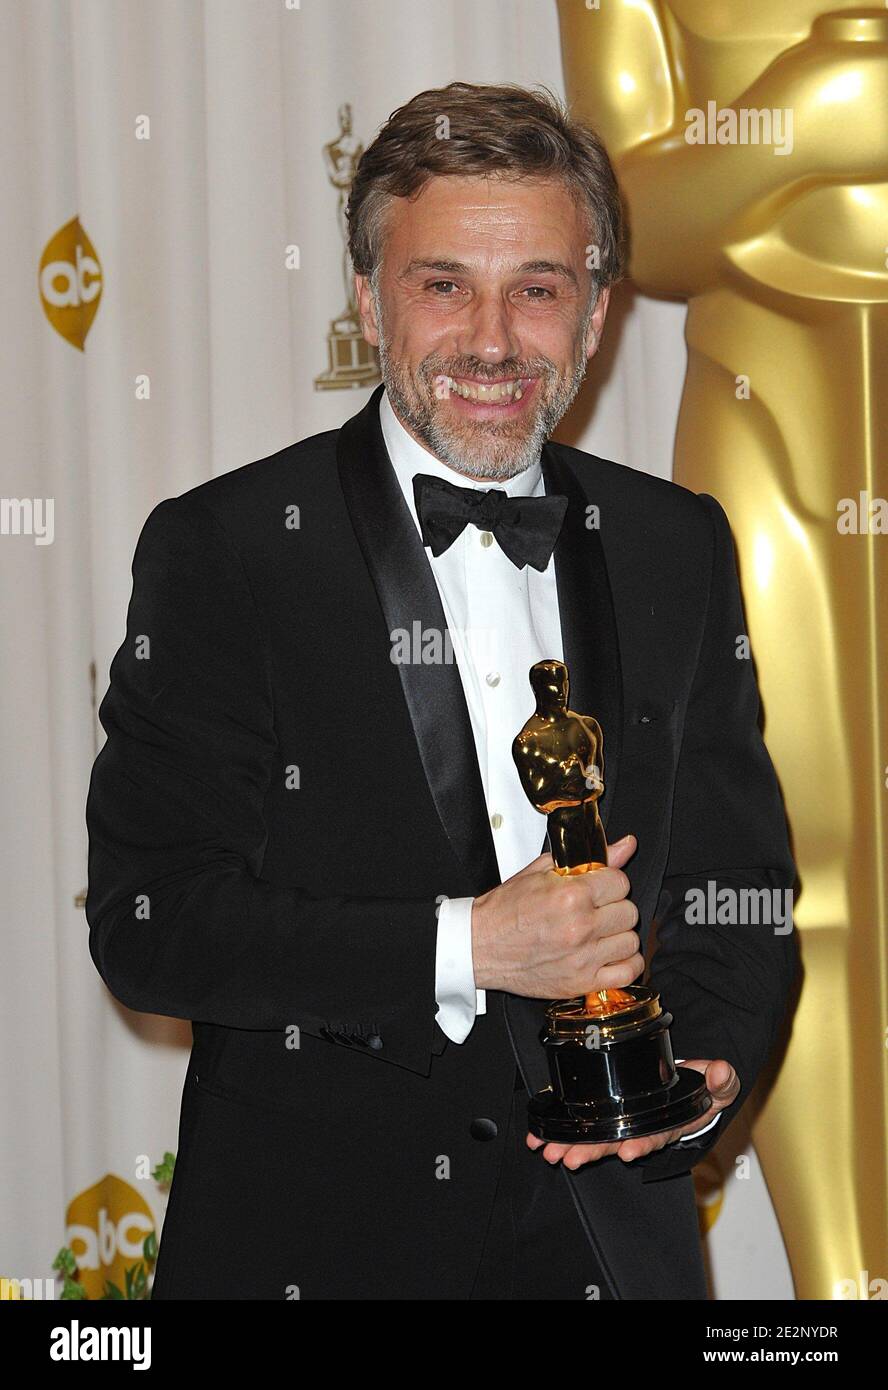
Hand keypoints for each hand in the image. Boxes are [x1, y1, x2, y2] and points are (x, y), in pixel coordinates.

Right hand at [471, 835, 641, 998]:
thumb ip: (588, 859)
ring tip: (599, 933)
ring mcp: (583, 957)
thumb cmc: (505, 911)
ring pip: (631, 942)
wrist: (479, 946)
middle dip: (614, 907)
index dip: (610, 882)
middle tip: (596, 910)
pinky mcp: (581, 982)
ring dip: (618, 936)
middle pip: (629, 912)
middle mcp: (580, 927)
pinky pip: (628, 973)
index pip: (621, 882)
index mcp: (571, 896)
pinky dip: (625, 964)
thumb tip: (624, 846)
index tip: (600, 888)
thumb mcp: (541, 873)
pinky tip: (609, 955)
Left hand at [526, 1059, 739, 1168]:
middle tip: (571, 1157)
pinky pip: (584, 1125)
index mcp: (669, 1124)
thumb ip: (722, 1080)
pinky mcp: (607, 1114)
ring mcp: (623, 1124)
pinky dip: (562, 1131)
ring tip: (551, 1152)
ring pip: (597, 1139)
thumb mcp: (717, 1084)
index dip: (641, 1144)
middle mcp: (643, 1129)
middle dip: (594, 1151)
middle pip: (617, 1143)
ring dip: (573, 1146)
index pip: (655, 1136)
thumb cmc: (701, 1088)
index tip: (627, 1150)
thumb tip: (721, 1071)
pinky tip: (540, 1138)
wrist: (689, 1084)